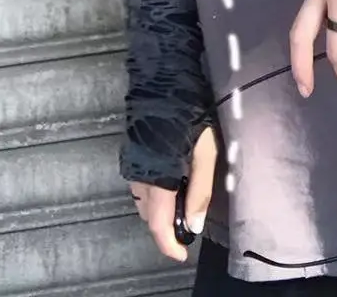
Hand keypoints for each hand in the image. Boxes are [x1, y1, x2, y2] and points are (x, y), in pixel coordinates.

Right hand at [129, 126, 217, 260]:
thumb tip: (193, 225)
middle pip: (150, 216)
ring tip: (186, 203)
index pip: (158, 224)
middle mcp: (138, 176)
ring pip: (144, 202)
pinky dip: (156, 194)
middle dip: (168, 226)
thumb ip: (200, 188)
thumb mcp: (205, 151)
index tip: (181, 255)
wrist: (163, 80)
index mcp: (157, 178)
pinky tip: (174, 182)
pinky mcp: (131, 154)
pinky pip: (140, 186)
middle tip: (190, 225)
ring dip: (162, 209)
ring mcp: (131, 165)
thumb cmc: (190, 114)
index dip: (168, 244)